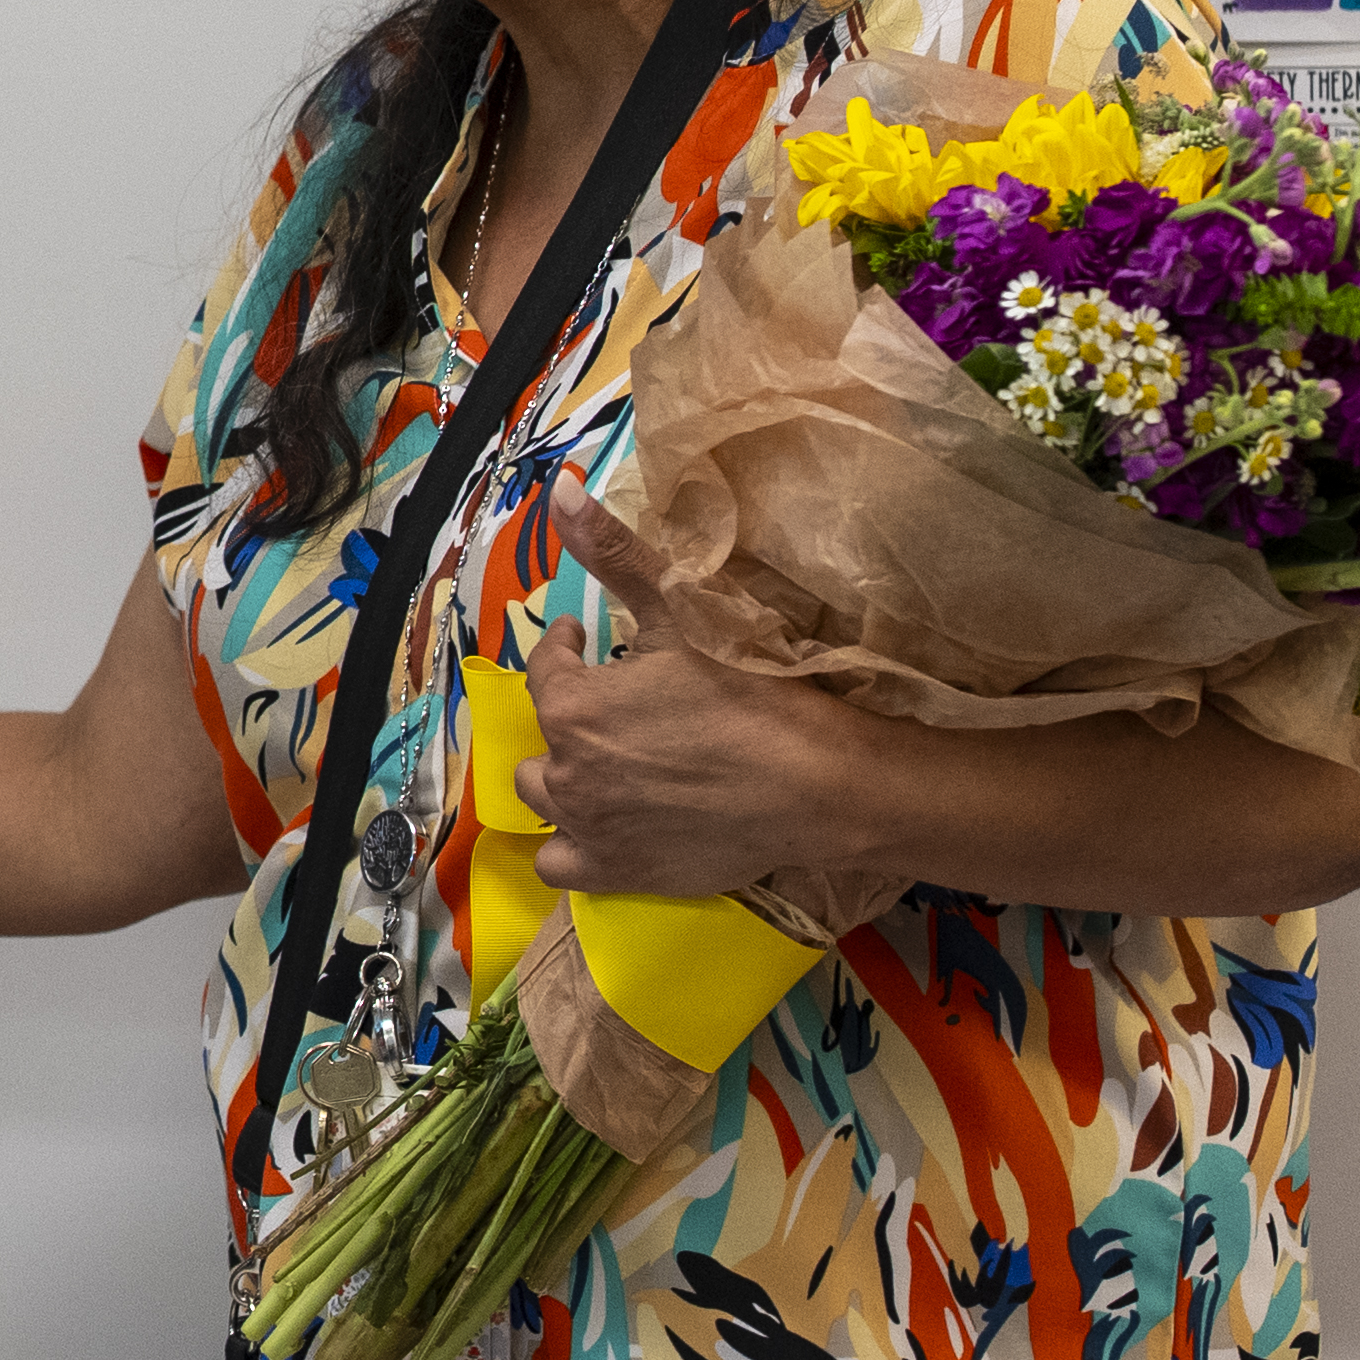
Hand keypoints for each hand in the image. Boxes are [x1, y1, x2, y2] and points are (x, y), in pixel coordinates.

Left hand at [515, 473, 876, 896]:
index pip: (547, 669)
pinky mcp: (620, 874)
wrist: (817, 782)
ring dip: (561, 779)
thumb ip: (613, 552)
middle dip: (565, 718)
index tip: (586, 637)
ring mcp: (591, 829)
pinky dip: (571, 848)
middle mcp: (568, 771)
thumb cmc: (751, 692)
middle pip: (542, 739)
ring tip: (597, 764)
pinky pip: (562, 868)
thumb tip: (558, 486)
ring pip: (544, 801)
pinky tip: (600, 827)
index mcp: (574, 706)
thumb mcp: (680, 609)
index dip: (566, 648)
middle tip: (604, 707)